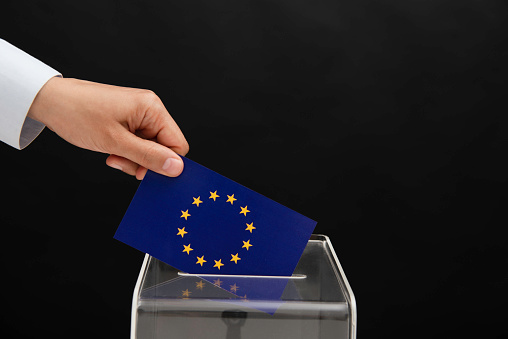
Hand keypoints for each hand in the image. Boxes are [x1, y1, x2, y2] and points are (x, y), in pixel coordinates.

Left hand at [28, 77, 188, 178]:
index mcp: (152, 109)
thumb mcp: (116, 142)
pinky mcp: (129, 118)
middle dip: (144, 161)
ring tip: (112, 155)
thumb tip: (176, 168)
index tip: (144, 173)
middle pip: (163, 147)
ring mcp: (139, 113)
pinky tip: (111, 150)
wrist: (50, 100)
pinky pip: (138, 142)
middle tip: (122, 163)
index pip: (177, 144)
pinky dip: (126, 151)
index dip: (164, 163)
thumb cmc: (79, 115)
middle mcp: (150, 108)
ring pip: (149, 147)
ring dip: (133, 158)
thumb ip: (149, 157)